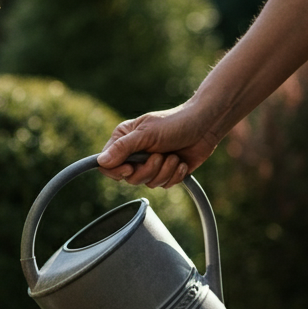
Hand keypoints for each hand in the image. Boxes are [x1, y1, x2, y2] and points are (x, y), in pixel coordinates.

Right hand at [96, 101, 219, 187]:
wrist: (206, 125)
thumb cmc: (176, 122)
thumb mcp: (146, 134)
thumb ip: (122, 148)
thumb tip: (101, 162)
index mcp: (123, 140)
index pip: (107, 164)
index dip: (117, 171)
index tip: (131, 167)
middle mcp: (134, 154)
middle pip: (129, 178)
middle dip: (148, 169)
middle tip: (159, 156)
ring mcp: (150, 164)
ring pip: (147, 183)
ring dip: (164, 171)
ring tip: (174, 156)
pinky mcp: (166, 172)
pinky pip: (164, 185)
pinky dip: (175, 175)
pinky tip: (182, 162)